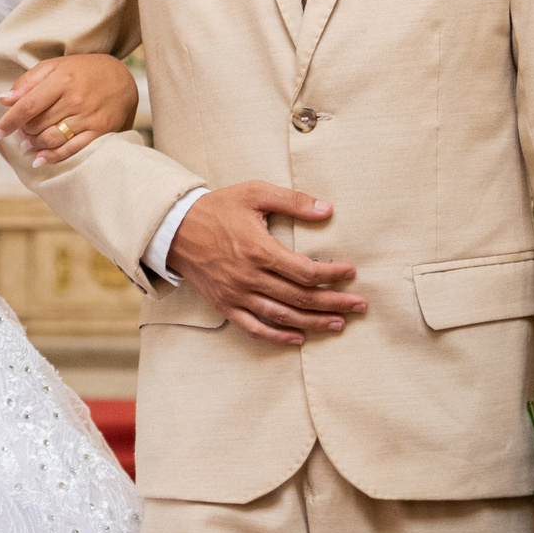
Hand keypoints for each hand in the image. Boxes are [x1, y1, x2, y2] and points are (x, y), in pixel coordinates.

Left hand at [0, 55, 139, 163]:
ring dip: (35, 145)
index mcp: (62, 80)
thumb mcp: (55, 67)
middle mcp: (75, 99)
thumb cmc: (83, 71)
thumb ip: (27, 83)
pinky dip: (53, 157)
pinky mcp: (100, 131)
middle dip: (24, 132)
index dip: (10, 122)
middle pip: (38, 124)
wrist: (122, 77)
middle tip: (21, 133)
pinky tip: (40, 159)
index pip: (28, 105)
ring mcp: (89, 117)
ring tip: (29, 144)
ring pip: (52, 139)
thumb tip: (2, 100)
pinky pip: (72, 149)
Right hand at [164, 183, 363, 346]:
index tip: (351, 273)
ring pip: (282, 316)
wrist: (174, 229)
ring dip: (313, 323)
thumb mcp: (254, 193)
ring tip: (338, 324)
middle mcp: (249, 276)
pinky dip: (278, 337)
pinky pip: (254, 328)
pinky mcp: (225, 306)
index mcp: (259, 249)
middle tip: (359, 306)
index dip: (333, 275)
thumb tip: (327, 209)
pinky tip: (298, 338)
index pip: (306, 271)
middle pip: (300, 297)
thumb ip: (292, 201)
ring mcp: (236, 294)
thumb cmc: (218, 208)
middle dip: (334, 303)